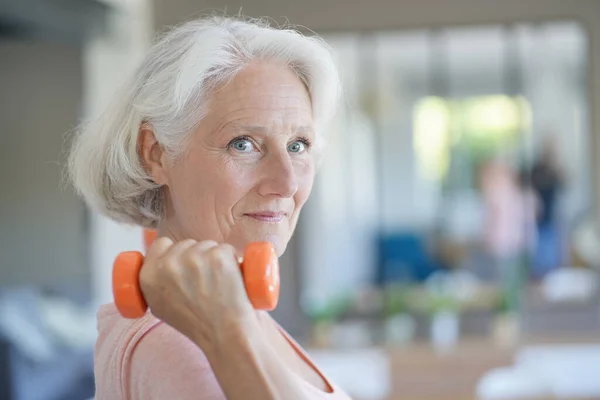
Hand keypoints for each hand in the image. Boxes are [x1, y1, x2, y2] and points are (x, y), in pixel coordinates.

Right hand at [138, 237, 255, 350]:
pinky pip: (225, 249)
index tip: (184, 264)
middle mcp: (168, 264)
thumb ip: (154, 282)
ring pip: (207, 245)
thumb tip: (159, 264)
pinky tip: (229, 278)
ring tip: (216, 283)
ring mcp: (194, 258)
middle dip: (196, 256)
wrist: (223, 333)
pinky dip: (230, 260)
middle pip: (186, 244)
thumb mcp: (159, 306)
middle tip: (204, 281)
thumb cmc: (195, 323)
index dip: (174, 252)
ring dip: (214, 258)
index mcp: (149, 276)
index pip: (161, 244)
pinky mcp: (218, 256)